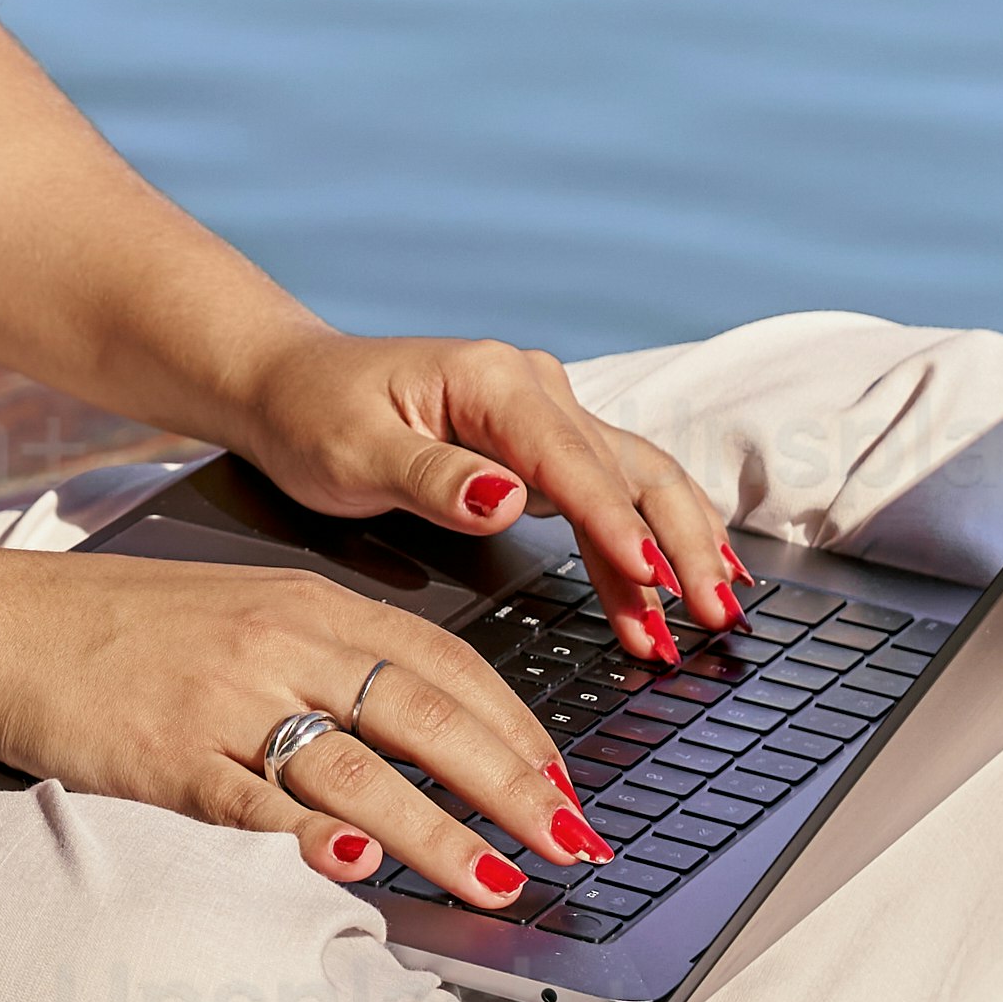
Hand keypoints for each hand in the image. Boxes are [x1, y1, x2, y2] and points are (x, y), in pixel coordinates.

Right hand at [0, 551, 601, 913]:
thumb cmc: (117, 630)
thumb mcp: (241, 616)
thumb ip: (326, 665)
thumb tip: (416, 737)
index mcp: (307, 604)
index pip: (444, 663)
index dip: (517, 727)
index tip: (566, 782)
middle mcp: (278, 643)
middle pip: (424, 713)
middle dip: (512, 784)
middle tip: (573, 840)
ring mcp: (223, 700)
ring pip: (358, 766)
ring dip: (439, 830)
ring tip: (498, 880)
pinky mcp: (167, 756)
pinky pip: (255, 803)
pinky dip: (314, 836)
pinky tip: (363, 866)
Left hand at [223, 327, 740, 666]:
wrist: (288, 384)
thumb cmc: (312, 413)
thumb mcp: (353, 451)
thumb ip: (433, 477)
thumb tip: (508, 498)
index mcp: (493, 381)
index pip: (572, 461)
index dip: (617, 524)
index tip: (653, 579)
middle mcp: (533, 389)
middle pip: (632, 468)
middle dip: (679, 544)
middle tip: (714, 617)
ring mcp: (544, 417)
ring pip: (635, 483)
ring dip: (675, 550)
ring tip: (711, 620)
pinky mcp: (542, 448)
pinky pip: (610, 496)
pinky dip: (646, 543)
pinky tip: (677, 586)